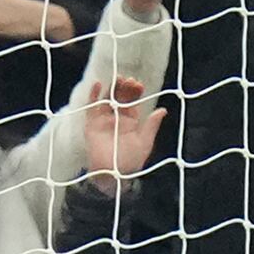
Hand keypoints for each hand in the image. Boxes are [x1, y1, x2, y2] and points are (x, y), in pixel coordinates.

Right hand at [83, 76, 166, 193]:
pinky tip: (97, 84)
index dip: (135, 92)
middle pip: (120, 98)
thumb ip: (151, 126)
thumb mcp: (145, 143)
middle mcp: (116, 119)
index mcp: (130, 122)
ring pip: (106, 100)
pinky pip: (90, 108)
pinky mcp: (91, 125)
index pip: (133, 102)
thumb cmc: (130, 162)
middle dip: (124, 87)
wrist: (112, 174)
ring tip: (117, 78)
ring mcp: (103, 121)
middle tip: (128, 80)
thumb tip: (163, 110)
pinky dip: (92, 96)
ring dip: (111, 88)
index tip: (138, 85)